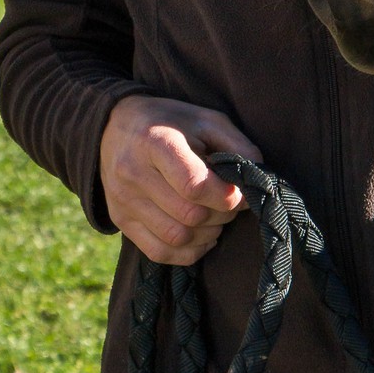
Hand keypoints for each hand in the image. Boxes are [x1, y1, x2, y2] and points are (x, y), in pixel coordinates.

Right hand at [99, 94, 262, 265]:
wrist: (115, 126)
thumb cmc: (171, 122)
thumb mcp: (206, 119)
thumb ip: (237, 145)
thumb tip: (258, 176)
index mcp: (156, 142)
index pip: (194, 185)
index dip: (226, 196)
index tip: (240, 193)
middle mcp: (133, 173)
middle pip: (189, 215)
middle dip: (221, 214)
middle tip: (230, 203)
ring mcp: (123, 200)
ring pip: (177, 237)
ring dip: (208, 233)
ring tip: (216, 216)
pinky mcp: (120, 220)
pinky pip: (160, 252)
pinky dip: (189, 251)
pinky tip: (201, 234)